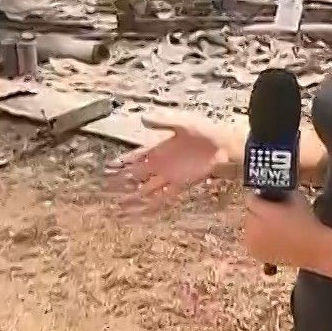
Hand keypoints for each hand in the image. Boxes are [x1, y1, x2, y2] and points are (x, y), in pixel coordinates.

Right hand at [107, 111, 239, 207]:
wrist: (224, 146)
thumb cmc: (205, 131)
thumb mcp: (182, 123)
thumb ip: (162, 122)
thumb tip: (142, 118)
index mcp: (160, 148)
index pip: (136, 156)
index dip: (124, 162)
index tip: (109, 167)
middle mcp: (162, 163)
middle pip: (138, 174)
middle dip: (122, 181)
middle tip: (106, 189)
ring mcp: (170, 175)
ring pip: (146, 188)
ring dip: (133, 196)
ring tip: (119, 205)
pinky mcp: (180, 184)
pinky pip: (163, 196)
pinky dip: (152, 204)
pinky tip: (142, 212)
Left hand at [244, 191, 326, 269]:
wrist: (313, 248)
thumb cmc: (307, 222)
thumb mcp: (296, 198)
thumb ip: (281, 192)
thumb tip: (273, 189)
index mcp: (264, 212)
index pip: (250, 199)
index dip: (258, 198)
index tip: (264, 198)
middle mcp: (255, 228)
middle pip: (249, 213)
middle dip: (258, 212)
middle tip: (270, 213)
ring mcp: (253, 242)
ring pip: (249, 228)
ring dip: (257, 225)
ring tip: (272, 227)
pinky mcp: (255, 252)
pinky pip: (252, 241)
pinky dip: (258, 239)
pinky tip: (272, 237)